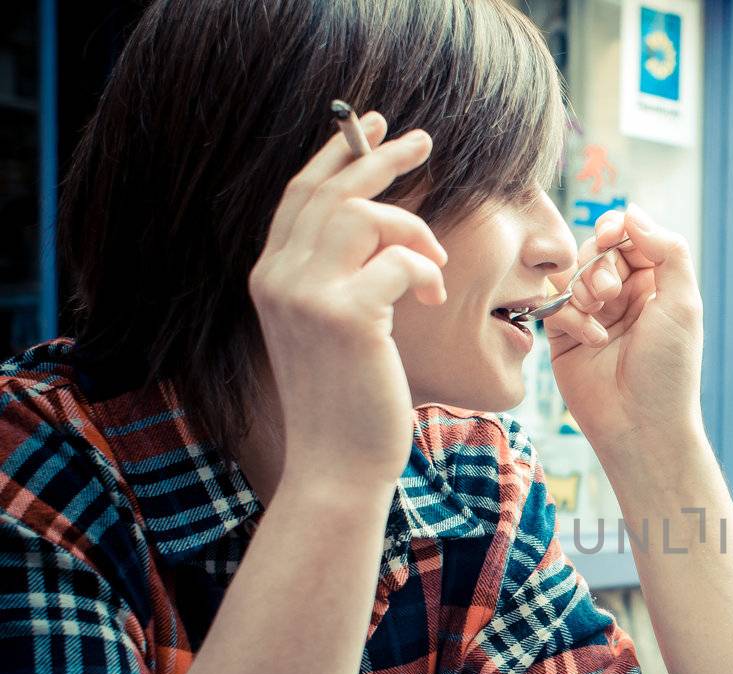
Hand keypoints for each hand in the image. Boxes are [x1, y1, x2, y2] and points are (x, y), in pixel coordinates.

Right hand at [248, 112, 447, 490]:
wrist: (337, 465)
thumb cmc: (349, 402)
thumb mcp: (334, 329)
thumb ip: (341, 277)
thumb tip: (384, 229)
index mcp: (271, 276)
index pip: (300, 193)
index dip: (336, 154)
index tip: (371, 125)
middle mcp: (277, 277)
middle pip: (330, 190)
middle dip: (380, 157)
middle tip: (424, 140)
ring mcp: (305, 295)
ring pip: (362, 214)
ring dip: (414, 227)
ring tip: (437, 262)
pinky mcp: (345, 316)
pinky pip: (399, 260)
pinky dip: (427, 270)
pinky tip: (436, 295)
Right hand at [543, 205, 704, 457]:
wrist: (640, 424)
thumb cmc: (669, 368)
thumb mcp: (683, 302)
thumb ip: (667, 250)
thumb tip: (632, 213)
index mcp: (657, 284)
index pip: (631, 237)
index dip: (617, 228)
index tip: (611, 235)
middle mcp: (625, 296)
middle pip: (598, 249)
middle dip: (600, 262)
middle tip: (610, 293)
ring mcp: (594, 314)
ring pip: (573, 273)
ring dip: (584, 286)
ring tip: (599, 315)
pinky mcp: (566, 335)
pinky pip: (555, 303)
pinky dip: (570, 314)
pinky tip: (591, 338)